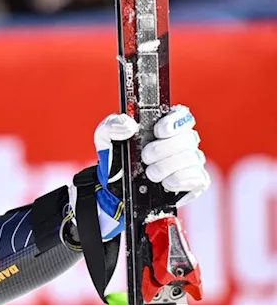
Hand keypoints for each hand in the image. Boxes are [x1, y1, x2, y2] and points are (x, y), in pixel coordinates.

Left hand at [71, 106, 209, 240]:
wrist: (116, 188)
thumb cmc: (116, 158)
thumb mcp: (106, 138)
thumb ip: (112, 126)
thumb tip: (128, 125)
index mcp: (164, 126)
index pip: (183, 115)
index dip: (175, 122)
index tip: (159, 131)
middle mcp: (182, 142)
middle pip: (188, 138)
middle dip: (163, 149)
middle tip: (145, 157)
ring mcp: (190, 162)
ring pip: (192, 158)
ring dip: (167, 166)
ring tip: (150, 173)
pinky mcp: (195, 182)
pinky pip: (197, 177)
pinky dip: (179, 180)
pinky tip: (165, 183)